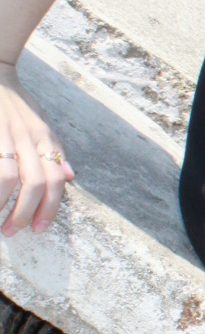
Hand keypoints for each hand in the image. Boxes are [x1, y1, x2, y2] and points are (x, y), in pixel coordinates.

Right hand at [0, 64, 73, 235]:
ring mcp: (5, 133)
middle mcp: (26, 136)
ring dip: (2, 203)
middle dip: (25, 212)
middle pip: (35, 182)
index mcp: (43, 137)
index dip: (50, 207)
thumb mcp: (41, 120)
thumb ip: (54, 148)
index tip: (39, 228)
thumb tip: (70, 175)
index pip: (55, 178)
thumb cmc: (15, 102)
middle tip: (13, 231)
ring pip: (9, 176)